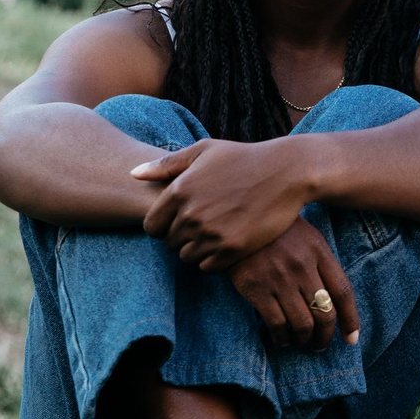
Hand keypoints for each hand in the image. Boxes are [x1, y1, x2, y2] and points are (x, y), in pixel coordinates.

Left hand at [133, 137, 312, 268]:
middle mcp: (191, 214)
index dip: (163, 226)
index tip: (180, 221)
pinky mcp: (232, 249)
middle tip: (205, 224)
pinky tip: (228, 242)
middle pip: (170, 244)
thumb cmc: (243, 158)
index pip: (151, 227)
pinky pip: (208, 266)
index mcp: (178, 191)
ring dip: (198, 249)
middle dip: (182, 237)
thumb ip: (166, 165)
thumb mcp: (204, 151)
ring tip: (217, 232)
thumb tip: (133, 174)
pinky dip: (214, 259)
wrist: (286, 172)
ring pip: (187, 257)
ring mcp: (211, 233)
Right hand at [223, 220, 358, 351]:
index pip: (343, 292)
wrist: (236, 221)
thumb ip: (323, 265)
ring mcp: (279, 278)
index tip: (351, 338)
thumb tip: (336, 303)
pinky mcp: (256, 288)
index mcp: (319, 251)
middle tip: (320, 345)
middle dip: (325, 337)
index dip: (350, 320)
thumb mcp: (307, 237)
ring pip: (302, 324)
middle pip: (325, 313)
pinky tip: (281, 339)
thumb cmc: (278, 231)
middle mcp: (302, 266)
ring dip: (304, 340)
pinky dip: (282, 338)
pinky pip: (277, 324)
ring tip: (301, 342)